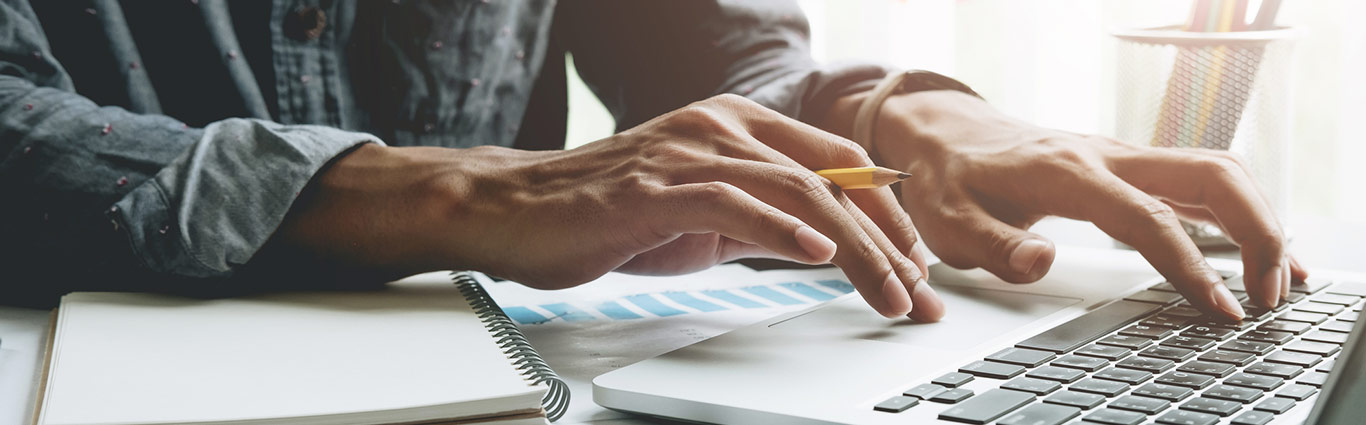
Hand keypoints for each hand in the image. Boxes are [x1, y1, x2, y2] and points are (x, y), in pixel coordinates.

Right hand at [274, 95, 943, 320]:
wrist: (514, 209)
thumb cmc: (603, 213)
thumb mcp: (699, 213)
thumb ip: (758, 217)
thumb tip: (821, 244)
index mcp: (736, 126)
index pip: (838, 165)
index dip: (887, 215)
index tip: (916, 267)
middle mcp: (720, 127)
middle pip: (833, 181)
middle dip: (889, 243)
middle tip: (923, 295)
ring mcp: (689, 153)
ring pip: (798, 194)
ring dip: (856, 250)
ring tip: (893, 295)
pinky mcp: (656, 188)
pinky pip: (735, 204)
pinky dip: (783, 230)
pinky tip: (820, 254)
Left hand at [866, 90, 1305, 320]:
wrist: (947, 137)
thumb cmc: (950, 181)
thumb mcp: (950, 221)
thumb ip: (993, 245)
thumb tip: (1040, 261)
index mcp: (1068, 171)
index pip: (1147, 216)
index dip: (1188, 264)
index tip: (1217, 307)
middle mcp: (1107, 155)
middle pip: (1210, 175)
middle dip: (1255, 232)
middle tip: (1268, 296)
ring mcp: (1125, 157)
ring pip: (1216, 172)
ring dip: (1259, 221)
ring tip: (1277, 282)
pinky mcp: (1131, 168)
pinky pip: (1201, 181)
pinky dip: (1240, 213)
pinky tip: (1258, 252)